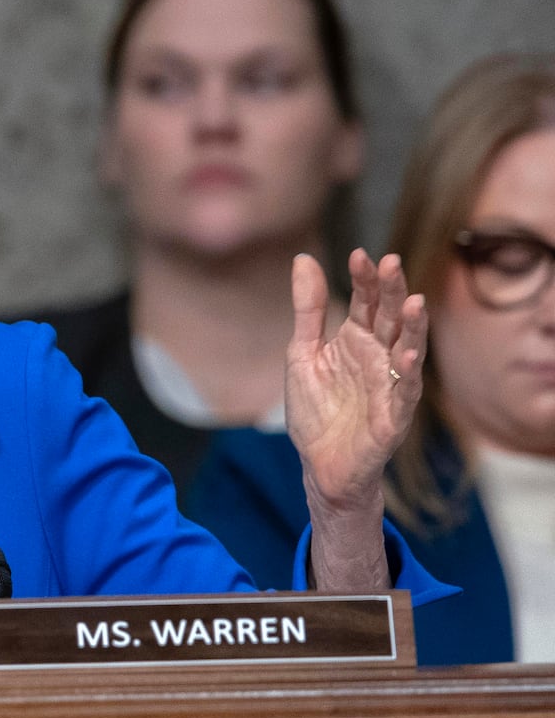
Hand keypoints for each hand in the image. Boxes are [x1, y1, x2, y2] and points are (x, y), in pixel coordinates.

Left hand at [286, 250, 426, 587]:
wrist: (319, 463)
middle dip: (393, 292)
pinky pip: (404, 391)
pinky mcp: (393, 415)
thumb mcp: (302, 351)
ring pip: (407, 349)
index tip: (359, 254)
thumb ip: (308, 308)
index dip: (364, 279)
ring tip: (415, 302)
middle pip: (391, 318)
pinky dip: (407, 373)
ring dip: (413, 327)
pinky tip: (409, 354)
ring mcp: (389, 384)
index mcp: (357, 339)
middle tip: (391, 263)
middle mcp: (379, 356)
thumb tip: (303, 257)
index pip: (366, 301)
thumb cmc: (316, 408)